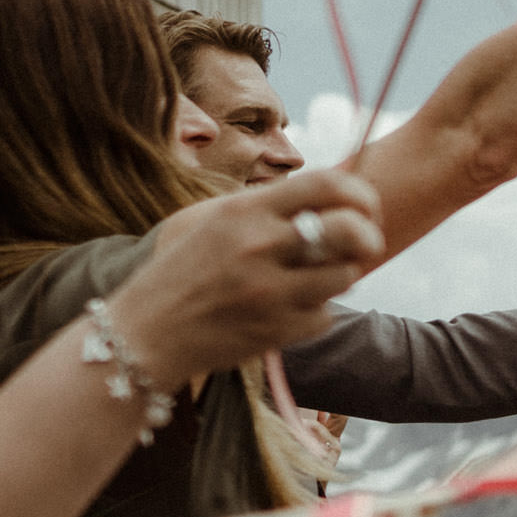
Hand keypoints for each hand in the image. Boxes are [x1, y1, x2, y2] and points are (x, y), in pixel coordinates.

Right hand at [107, 166, 386, 380]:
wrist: (147, 332)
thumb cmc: (186, 269)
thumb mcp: (216, 220)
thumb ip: (271, 205)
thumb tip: (337, 192)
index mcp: (244, 211)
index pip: (327, 185)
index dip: (360, 194)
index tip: (365, 207)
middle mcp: (259, 246)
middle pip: (351, 230)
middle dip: (368, 236)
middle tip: (363, 243)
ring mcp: (271, 291)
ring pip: (347, 275)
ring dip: (339, 275)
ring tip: (310, 277)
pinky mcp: (279, 330)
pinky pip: (326, 315)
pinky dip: (315, 312)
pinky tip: (285, 309)